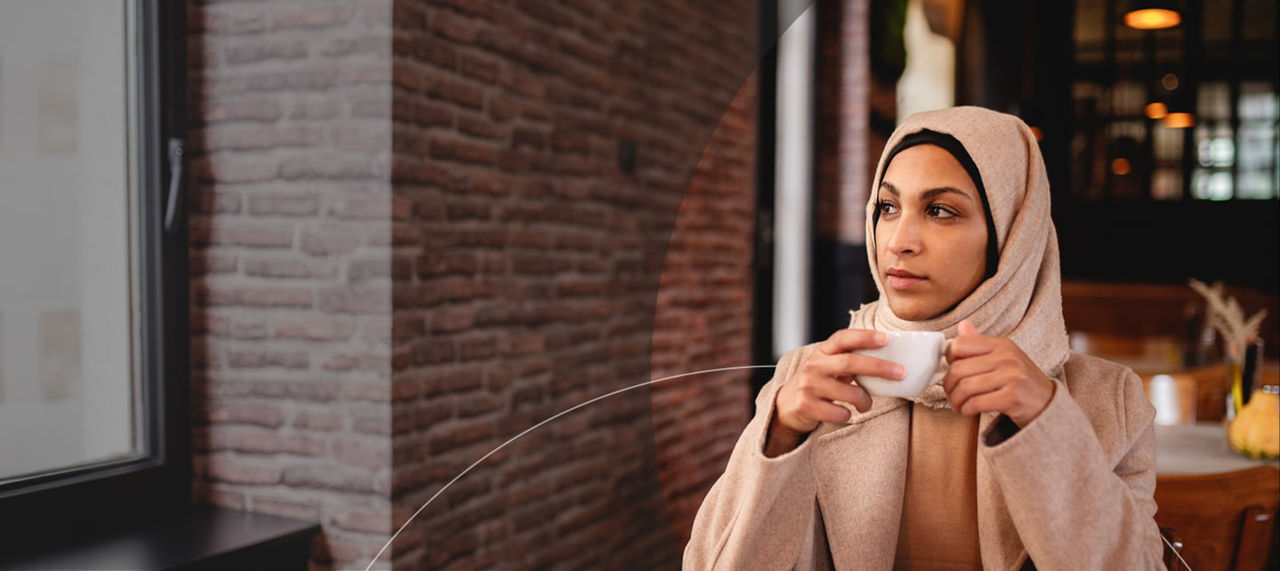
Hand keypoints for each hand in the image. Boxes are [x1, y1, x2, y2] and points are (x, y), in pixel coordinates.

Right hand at [766, 329, 904, 455]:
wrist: (786, 406)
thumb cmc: (818, 384)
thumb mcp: (828, 366)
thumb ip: (849, 360)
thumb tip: (889, 360)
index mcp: (822, 352)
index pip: (842, 338)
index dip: (864, 337)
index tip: (885, 338)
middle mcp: (814, 366)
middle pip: (850, 363)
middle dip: (879, 367)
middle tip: (900, 372)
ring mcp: (809, 386)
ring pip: (849, 393)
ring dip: (865, 400)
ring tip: (866, 404)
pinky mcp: (807, 406)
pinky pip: (840, 412)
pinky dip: (849, 414)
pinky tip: (845, 413)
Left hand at [942, 320, 1055, 426]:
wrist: (1048, 404)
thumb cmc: (1021, 381)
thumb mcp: (1004, 357)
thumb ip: (980, 344)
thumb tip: (962, 325)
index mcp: (1002, 344)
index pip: (960, 344)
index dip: (948, 359)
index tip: (950, 370)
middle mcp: (1008, 357)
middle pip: (958, 369)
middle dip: (948, 386)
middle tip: (951, 395)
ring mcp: (1012, 377)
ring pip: (965, 387)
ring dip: (956, 400)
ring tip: (959, 405)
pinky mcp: (1013, 397)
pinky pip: (976, 403)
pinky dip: (967, 409)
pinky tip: (969, 410)